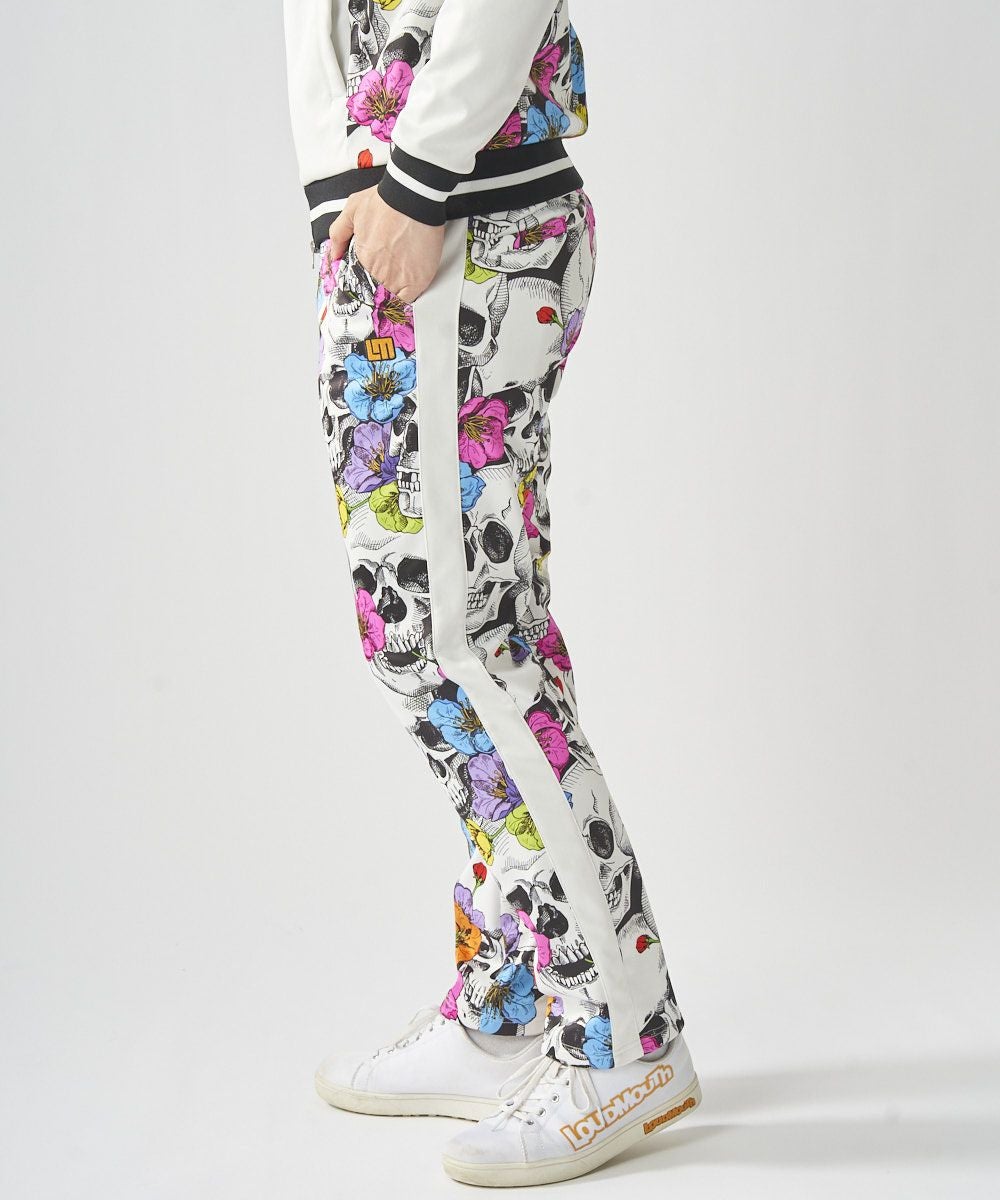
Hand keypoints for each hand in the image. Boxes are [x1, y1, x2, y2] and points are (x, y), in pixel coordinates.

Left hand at [327, 186, 444, 304]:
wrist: (412, 198)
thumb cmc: (386, 201)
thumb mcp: (352, 210)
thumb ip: (338, 233)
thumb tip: (335, 253)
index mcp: (363, 258)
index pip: (358, 282)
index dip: (362, 284)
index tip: (366, 284)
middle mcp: (378, 271)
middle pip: (375, 292)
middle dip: (376, 290)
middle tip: (382, 285)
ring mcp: (398, 278)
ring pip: (390, 299)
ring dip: (390, 296)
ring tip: (393, 290)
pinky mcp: (418, 280)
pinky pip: (408, 300)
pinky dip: (405, 300)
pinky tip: (404, 295)